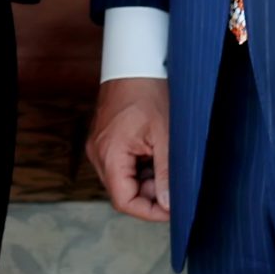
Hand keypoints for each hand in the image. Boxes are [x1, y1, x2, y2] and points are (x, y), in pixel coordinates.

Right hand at [85, 77, 171, 222]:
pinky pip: (122, 164)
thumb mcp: (165, 135)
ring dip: (147, 179)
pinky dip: (141, 165)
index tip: (172, 209)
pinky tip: (157, 151)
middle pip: (123, 191)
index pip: (124, 201)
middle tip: (175, 182)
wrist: (135, 62)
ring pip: (124, 179)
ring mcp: (100, 146)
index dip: (149, 211)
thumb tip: (168, 204)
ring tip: (168, 160)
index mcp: (110, 154)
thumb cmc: (149, 92)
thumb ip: (166, 173)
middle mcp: (98, 154)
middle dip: (151, 193)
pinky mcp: (105, 139)